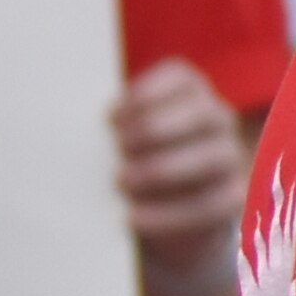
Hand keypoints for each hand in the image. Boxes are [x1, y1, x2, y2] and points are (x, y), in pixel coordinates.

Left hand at [113, 58, 247, 285]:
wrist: (159, 213)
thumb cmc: (127, 158)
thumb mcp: (117, 137)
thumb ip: (108, 126)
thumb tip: (63, 123)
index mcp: (188, 91)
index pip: (181, 78)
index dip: (148, 93)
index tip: (111, 116)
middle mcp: (216, 117)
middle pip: (201, 114)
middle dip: (156, 130)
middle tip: (118, 148)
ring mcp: (229, 157)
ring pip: (210, 158)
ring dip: (163, 169)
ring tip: (120, 182)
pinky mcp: (232, 197)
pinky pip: (210, 206)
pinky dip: (169, 214)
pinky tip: (132, 218)